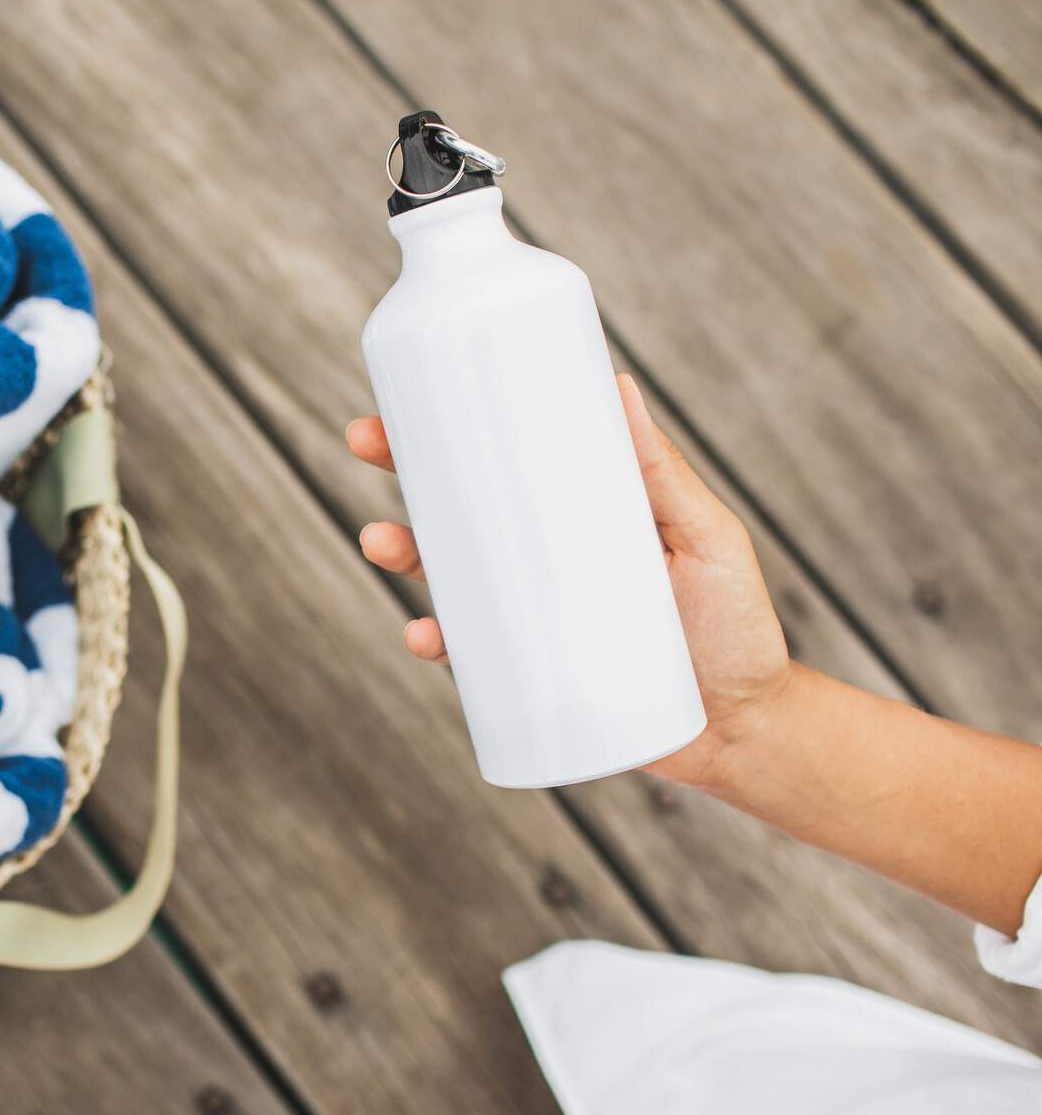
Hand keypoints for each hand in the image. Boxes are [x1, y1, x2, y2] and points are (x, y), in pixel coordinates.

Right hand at [346, 374, 792, 788]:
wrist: (746, 729)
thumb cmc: (737, 626)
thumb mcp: (707, 537)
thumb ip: (663, 473)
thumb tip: (619, 385)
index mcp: (580, 514)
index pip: (508, 461)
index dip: (452, 429)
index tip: (409, 395)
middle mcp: (545, 560)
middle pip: (460, 507)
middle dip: (404, 474)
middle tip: (367, 442)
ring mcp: (531, 616)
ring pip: (450, 576)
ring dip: (403, 554)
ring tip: (382, 541)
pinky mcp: (526, 673)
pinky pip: (467, 655)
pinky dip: (437, 642)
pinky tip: (423, 633)